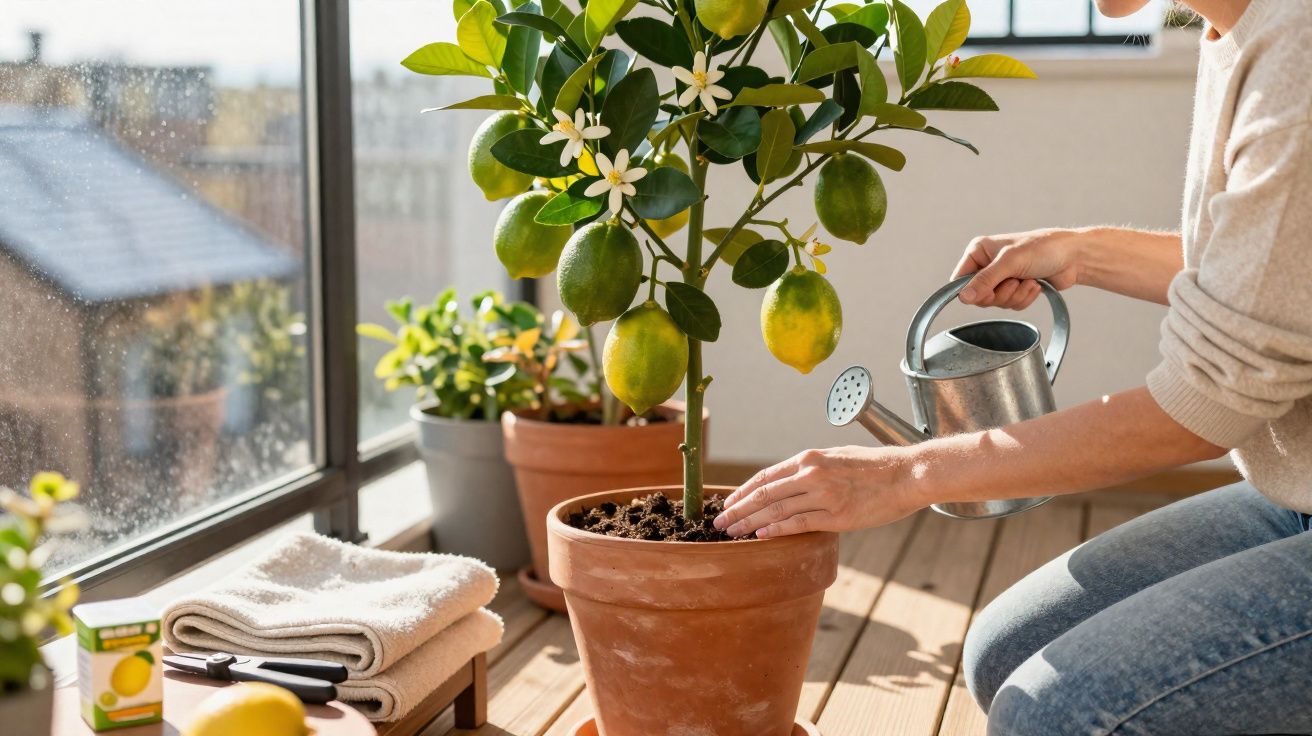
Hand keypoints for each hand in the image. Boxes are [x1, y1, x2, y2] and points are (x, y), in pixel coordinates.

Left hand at [712, 446, 921, 538]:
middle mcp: (811, 474)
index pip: (765, 476)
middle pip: (763, 494)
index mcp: (809, 458)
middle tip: (719, 522)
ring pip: (776, 510)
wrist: (907, 475)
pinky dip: (776, 530)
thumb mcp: (836, 457)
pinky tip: (760, 536)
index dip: (743, 492)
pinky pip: (798, 524)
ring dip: (749, 523)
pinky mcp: (836, 516)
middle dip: (737, 510)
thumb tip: (789, 481)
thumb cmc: (874, 467)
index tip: (728, 503)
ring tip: (732, 533)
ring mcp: (823, 495)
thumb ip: (811, 469)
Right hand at [952, 227, 1086, 308]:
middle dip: (1001, 293)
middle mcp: (987, 265)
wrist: (1073, 257)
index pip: (960, 280)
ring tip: (1028, 280)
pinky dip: (1024, 298)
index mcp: (979, 251)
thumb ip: (985, 280)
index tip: (989, 291)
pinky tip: (1034, 285)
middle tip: (1014, 282)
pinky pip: (1010, 305)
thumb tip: (964, 297)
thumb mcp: (1010, 262)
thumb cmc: (1043, 248)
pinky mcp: (1015, 289)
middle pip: (978, 296)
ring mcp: (1002, 278)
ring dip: (1015, 295)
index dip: (972, 291)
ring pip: (996, 303)